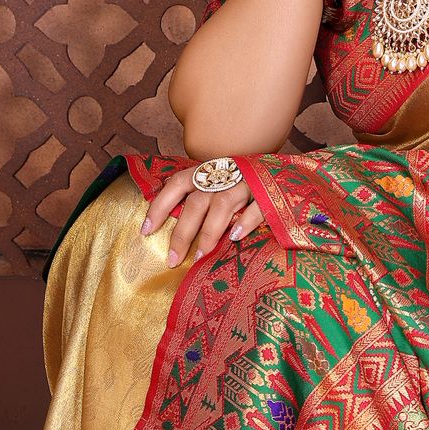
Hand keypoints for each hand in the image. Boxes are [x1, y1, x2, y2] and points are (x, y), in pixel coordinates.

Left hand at [139, 166, 265, 266]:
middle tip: (173, 259)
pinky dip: (245, 222)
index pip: (177, 184)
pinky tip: (236, 238)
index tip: (145, 230)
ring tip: (200, 257)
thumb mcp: (219, 181)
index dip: (160, 205)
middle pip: (197, 203)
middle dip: (183, 232)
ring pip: (223, 206)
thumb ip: (200, 195)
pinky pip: (256, 207)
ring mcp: (247, 182)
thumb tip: (171, 223)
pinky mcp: (269, 192)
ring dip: (209, 233)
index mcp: (207, 171)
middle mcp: (224, 175)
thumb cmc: (244, 181)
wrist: (284, 170)